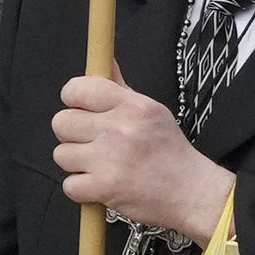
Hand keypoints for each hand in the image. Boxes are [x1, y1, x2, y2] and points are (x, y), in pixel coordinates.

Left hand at [52, 74, 234, 237]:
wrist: (193, 192)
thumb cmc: (171, 153)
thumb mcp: (152, 111)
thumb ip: (120, 88)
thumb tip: (104, 62)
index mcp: (133, 106)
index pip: (77, 89)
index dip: (72, 99)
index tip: (80, 109)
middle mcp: (120, 129)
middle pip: (61, 122)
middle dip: (73, 135)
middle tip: (93, 143)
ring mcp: (110, 159)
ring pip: (61, 154)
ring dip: (77, 163)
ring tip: (102, 165)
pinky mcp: (104, 187)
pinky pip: (69, 184)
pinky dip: (82, 189)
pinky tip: (101, 184)